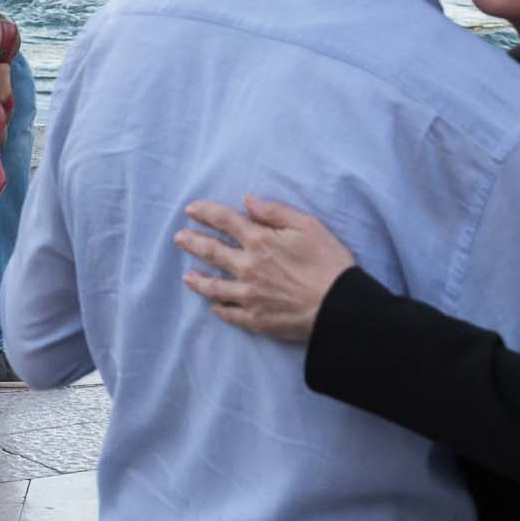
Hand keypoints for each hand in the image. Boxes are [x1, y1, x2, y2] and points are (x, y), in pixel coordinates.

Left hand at [173, 196, 358, 343]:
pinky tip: (213, 306)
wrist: (341, 307)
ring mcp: (249, 296)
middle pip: (212, 251)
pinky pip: (230, 313)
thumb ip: (275, 212)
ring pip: (214, 286)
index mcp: (260, 241)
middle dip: (192, 242)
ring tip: (187, 276)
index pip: (224, 221)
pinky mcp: (256, 320)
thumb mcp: (307, 226)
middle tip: (179, 238)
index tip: (190, 209)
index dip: (205, 213)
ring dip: (198, 279)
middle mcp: (248, 267)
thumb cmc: (329, 263)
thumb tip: (248, 201)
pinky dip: (219, 309)